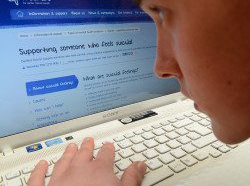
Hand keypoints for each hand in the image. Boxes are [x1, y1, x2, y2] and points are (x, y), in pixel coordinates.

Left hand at [28, 138, 146, 185]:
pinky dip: (39, 170)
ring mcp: (59, 180)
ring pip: (63, 162)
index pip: (106, 155)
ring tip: (71, 147)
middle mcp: (78, 171)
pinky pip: (38, 178)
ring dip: (67, 154)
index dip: (108, 149)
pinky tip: (41, 165)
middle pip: (83, 154)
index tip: (108, 146)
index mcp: (99, 171)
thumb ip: (131, 178)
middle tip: (88, 141)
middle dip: (87, 147)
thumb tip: (139, 166)